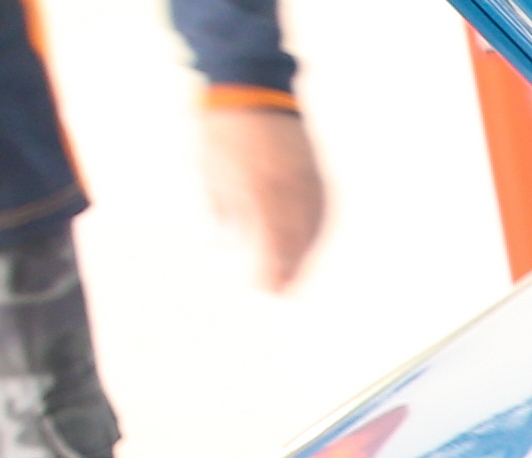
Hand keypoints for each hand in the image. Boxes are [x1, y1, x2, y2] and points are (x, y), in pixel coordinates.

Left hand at [199, 104, 328, 294]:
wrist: (252, 88)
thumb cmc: (223, 132)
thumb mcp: (211, 174)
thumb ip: (222, 214)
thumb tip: (225, 248)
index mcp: (260, 191)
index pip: (271, 244)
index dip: (269, 272)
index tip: (264, 293)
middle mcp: (290, 190)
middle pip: (296, 244)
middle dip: (289, 272)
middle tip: (282, 295)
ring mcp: (307, 182)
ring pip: (313, 231)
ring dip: (304, 256)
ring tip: (295, 277)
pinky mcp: (316, 174)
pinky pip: (320, 213)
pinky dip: (314, 234)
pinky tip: (307, 245)